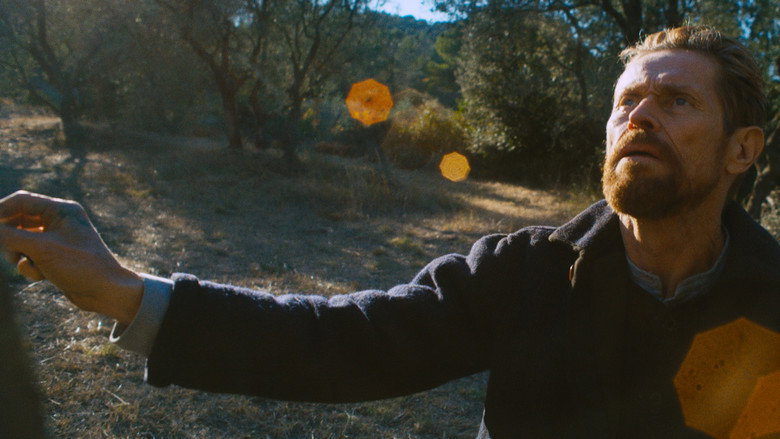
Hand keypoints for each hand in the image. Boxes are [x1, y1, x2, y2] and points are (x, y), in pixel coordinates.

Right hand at [0, 191, 142, 324]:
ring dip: (18, 254)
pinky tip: (40, 276)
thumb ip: (9, 236)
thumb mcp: (41, 249)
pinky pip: (31, 257)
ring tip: (24, 263)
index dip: (0, 212)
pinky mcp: (56, 257)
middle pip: (19, 221)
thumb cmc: (80, 266)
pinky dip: (30, 266)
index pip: (21, 201)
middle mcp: (60, 221)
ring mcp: (58, 240)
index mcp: (62, 210)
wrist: (106, 292)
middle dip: (8, 237)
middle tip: (6, 251)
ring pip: (22, 241)